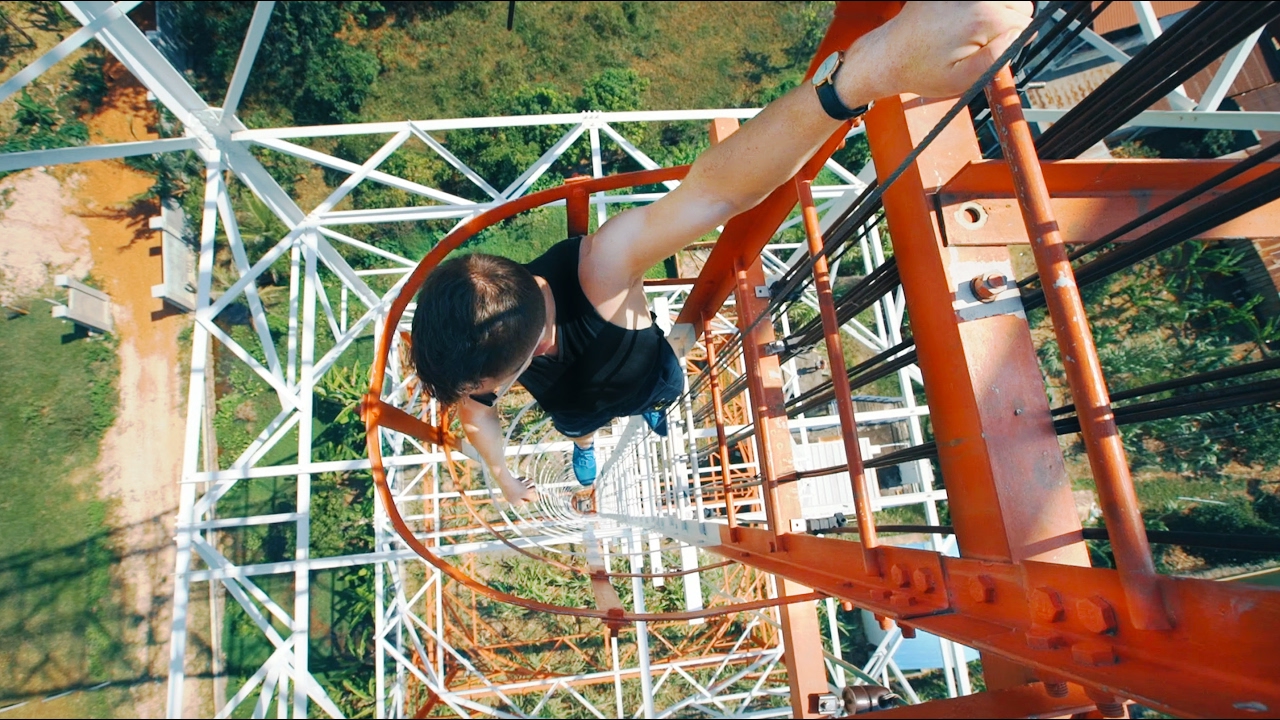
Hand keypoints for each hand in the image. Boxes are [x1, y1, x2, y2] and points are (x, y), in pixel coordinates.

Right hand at [495, 467, 537, 506]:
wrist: (504, 479)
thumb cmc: (515, 488)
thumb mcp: (526, 494)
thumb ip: (531, 497)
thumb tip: (536, 500)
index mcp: (515, 502)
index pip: (524, 502)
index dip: (530, 498)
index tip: (534, 493)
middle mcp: (511, 497)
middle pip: (522, 494)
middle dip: (529, 489)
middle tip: (534, 486)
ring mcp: (509, 491)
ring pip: (520, 488)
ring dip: (527, 484)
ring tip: (531, 479)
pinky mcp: (508, 484)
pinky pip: (516, 483)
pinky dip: (521, 481)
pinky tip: (525, 478)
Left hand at [845, 1, 1033, 99]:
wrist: (887, 57)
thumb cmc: (922, 71)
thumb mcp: (963, 79)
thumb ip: (998, 56)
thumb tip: (1021, 33)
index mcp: (981, 18)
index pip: (1024, 23)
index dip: (1012, 42)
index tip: (988, 53)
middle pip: (1019, 3)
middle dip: (1008, 23)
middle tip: (980, 43)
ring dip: (994, 12)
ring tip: (969, 32)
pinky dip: (976, 7)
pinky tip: (959, 22)